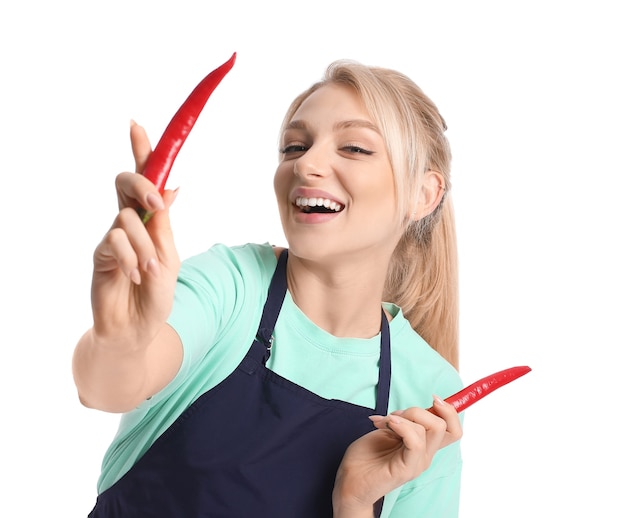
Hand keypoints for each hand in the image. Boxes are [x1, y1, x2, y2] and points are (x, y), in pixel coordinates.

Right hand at [91, 121, 179, 344]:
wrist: (137, 328)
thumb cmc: (155, 293)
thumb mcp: (168, 257)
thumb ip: (164, 224)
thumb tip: (173, 186)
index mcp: (150, 220)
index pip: (146, 179)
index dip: (142, 151)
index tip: (137, 124)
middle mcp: (129, 222)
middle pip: (126, 183)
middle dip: (143, 185)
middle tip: (156, 204)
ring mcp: (113, 237)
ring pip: (127, 218)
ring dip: (145, 246)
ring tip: (150, 271)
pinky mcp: (101, 254)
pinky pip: (115, 242)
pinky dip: (131, 259)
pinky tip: (135, 277)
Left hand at [332, 397, 461, 515]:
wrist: (350, 480)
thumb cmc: (365, 456)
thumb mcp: (388, 430)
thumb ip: (404, 421)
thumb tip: (413, 409)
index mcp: (424, 446)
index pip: (453, 429)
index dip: (449, 410)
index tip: (433, 399)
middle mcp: (425, 455)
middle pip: (444, 424)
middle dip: (418, 410)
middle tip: (395, 416)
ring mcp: (418, 463)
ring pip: (431, 429)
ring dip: (404, 416)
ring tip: (383, 422)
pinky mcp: (407, 469)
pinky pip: (416, 442)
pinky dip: (403, 426)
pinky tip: (388, 424)